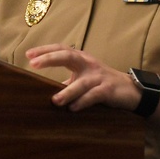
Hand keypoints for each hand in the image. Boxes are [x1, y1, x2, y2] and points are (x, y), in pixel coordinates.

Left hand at [25, 43, 141, 112]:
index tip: (28, 55)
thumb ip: (66, 82)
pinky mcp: (108, 90)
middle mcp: (88, 64)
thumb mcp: (83, 79)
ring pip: (81, 82)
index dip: (45, 50)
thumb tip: (43, 90)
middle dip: (50, 58)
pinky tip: (72, 108)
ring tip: (55, 101)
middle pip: (69, 56)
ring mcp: (99, 76)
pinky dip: (83, 102)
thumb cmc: (101, 84)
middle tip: (34, 64)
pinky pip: (94, 95)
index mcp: (81, 59)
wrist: (130, 90)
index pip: (61, 49)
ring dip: (67, 91)